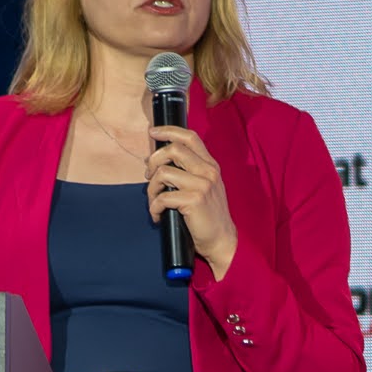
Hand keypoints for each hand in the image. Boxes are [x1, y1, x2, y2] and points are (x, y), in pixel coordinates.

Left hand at [147, 125, 236, 276]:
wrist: (222, 240)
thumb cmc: (208, 216)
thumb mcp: (205, 187)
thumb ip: (189, 172)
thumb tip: (159, 161)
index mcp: (210, 165)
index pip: (190, 137)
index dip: (169, 130)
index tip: (153, 132)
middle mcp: (208, 171)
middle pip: (173, 149)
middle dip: (153, 161)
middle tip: (148, 176)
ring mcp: (202, 185)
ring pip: (163, 172)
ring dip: (151, 189)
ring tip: (154, 202)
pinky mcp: (194, 200)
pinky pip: (162, 197)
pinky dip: (154, 207)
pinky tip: (158, 216)